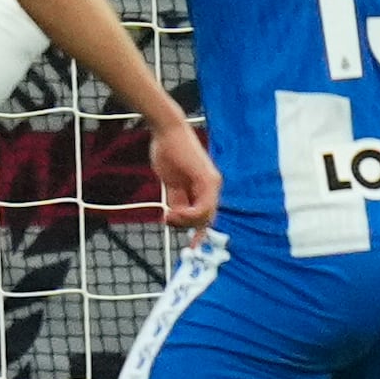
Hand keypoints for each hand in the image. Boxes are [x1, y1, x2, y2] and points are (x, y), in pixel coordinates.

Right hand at [146, 116, 221, 233]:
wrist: (167, 132)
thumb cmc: (168, 153)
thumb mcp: (171, 183)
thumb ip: (177, 199)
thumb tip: (176, 215)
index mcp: (205, 188)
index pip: (207, 216)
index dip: (198, 232)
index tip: (192, 246)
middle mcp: (213, 187)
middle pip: (207, 219)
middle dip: (187, 228)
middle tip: (168, 221)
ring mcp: (212, 183)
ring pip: (206, 216)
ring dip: (185, 222)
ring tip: (168, 215)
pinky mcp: (207, 179)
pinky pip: (204, 206)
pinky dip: (189, 215)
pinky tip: (173, 212)